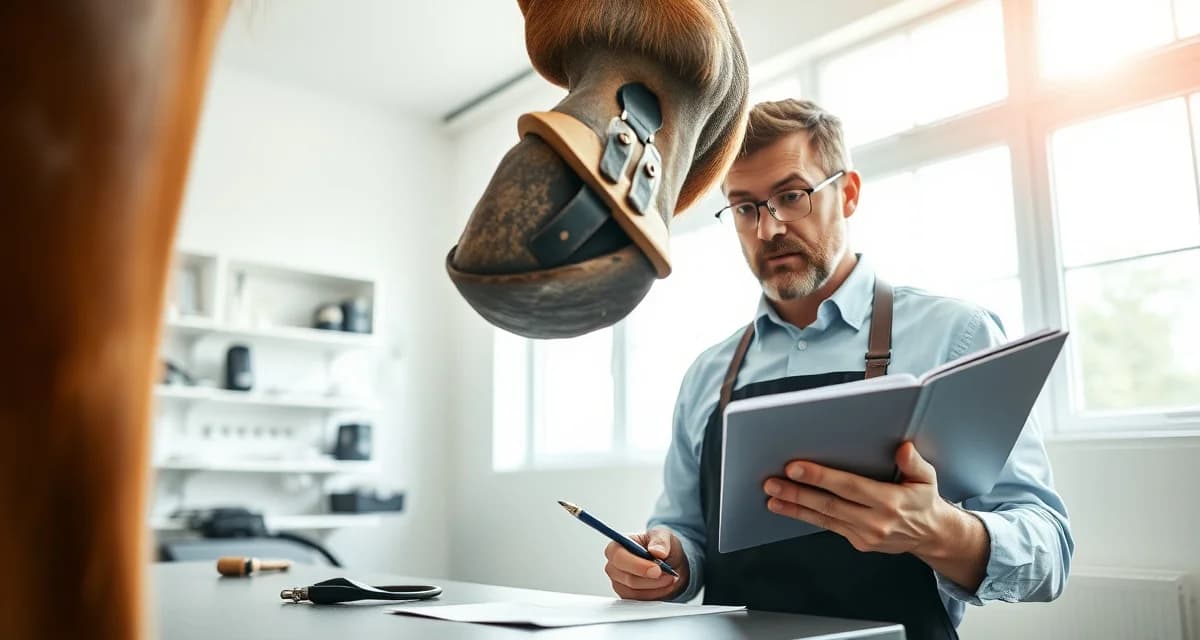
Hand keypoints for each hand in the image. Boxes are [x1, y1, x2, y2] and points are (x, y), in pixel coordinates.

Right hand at [603, 527, 687, 599]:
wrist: (668, 561)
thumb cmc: (659, 546)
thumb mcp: (663, 535)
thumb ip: (660, 540)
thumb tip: (657, 551)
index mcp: (616, 547)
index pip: (619, 558)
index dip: (638, 565)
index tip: (657, 569)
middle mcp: (613, 567)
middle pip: (629, 579)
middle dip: (653, 579)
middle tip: (670, 575)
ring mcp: (619, 583)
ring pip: (636, 593)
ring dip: (657, 587)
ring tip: (671, 578)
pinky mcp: (627, 596)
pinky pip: (641, 601)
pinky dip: (656, 595)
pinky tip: (665, 585)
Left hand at [762, 442, 954, 555]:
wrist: (931, 535)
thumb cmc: (923, 500)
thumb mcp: (927, 478)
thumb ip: (914, 462)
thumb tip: (903, 448)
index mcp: (890, 501)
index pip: (849, 486)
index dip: (820, 476)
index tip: (795, 468)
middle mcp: (875, 521)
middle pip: (829, 504)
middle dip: (797, 493)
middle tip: (772, 482)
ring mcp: (864, 535)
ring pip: (824, 518)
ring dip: (795, 507)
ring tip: (772, 497)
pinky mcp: (858, 542)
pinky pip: (828, 527)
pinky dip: (806, 517)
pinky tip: (788, 508)